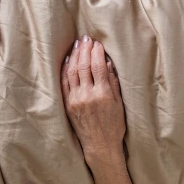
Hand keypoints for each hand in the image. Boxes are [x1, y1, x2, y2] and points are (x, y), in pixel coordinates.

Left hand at [61, 36, 125, 162]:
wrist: (100, 145)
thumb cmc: (114, 126)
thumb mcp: (119, 104)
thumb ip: (113, 83)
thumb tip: (106, 63)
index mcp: (103, 94)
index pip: (97, 67)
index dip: (96, 52)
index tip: (97, 43)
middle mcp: (87, 95)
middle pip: (83, 66)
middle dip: (85, 50)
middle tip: (86, 38)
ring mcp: (75, 100)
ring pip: (72, 72)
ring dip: (75, 56)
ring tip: (77, 44)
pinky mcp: (68, 104)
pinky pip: (64, 83)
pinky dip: (66, 69)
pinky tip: (68, 59)